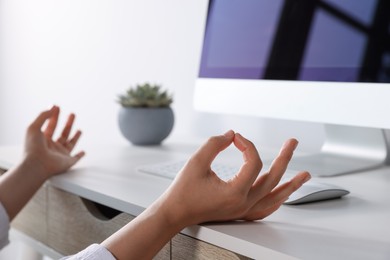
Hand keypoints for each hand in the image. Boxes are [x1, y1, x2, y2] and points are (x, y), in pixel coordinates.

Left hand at [23, 105, 84, 179]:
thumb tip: (51, 108)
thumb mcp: (34, 127)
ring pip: (70, 144)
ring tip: (79, 130)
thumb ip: (43, 116)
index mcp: (43, 139)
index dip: (54, 115)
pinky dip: (80, 155)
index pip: (51, 125)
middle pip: (62, 133)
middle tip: (72, 114)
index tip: (57, 107)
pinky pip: (76, 158)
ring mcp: (60, 154)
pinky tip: (83, 152)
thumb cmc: (33, 147)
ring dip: (75, 137)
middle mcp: (52, 146)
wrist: (37, 164)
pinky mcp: (68, 161)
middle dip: (68, 123)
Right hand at [161, 130, 309, 225]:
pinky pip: (265, 208)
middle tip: (292, 143)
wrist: (175, 212)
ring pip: (274, 198)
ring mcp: (243, 210)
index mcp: (235, 192)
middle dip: (284, 158)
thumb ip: (214, 144)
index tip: (236, 138)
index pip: (253, 163)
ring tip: (305, 176)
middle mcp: (243, 203)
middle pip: (271, 178)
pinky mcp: (239, 212)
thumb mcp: (196, 162)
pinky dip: (277, 200)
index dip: (247, 145)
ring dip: (290, 185)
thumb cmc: (183, 190)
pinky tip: (284, 195)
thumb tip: (231, 135)